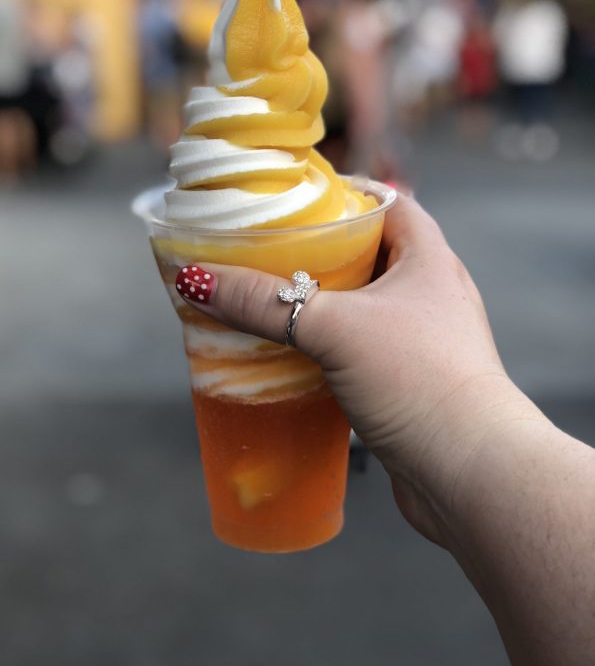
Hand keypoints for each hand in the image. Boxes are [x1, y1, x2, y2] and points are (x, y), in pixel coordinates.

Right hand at [176, 195, 526, 543]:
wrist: (468, 471)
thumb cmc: (417, 380)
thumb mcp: (333, 329)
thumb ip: (264, 304)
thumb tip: (197, 281)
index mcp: (429, 260)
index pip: (390, 203)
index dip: (348, 194)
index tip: (301, 200)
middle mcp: (434, 295)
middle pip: (372, 256)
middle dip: (324, 254)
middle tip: (273, 254)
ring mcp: (427, 342)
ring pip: (366, 309)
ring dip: (325, 307)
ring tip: (274, 305)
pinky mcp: (413, 384)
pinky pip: (365, 352)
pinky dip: (332, 350)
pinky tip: (296, 360)